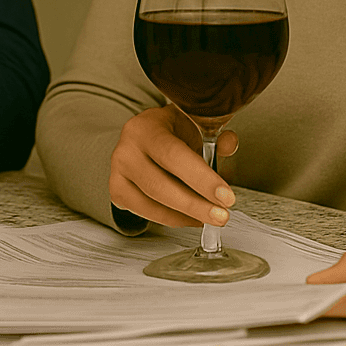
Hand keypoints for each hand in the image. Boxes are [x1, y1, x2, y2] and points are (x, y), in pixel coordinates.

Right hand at [109, 103, 239, 227]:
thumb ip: (215, 136)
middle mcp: (126, 149)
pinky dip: (172, 219)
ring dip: (185, 216)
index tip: (226, 196)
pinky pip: (145, 212)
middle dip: (195, 205)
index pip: (173, 154)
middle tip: (222, 215)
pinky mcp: (116, 191)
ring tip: (210, 217)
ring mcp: (118, 171)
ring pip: (151, 203)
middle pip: (159, 185)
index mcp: (146, 127)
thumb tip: (229, 144)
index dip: (201, 178)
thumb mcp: (194, 126)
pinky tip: (191, 218)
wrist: (145, 136)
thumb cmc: (171, 132)